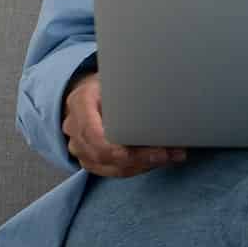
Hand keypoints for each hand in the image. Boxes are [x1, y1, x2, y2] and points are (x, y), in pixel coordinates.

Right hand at [62, 73, 187, 178]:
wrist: (89, 94)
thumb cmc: (107, 83)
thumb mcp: (115, 75)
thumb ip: (128, 83)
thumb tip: (162, 85)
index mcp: (80, 102)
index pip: (91, 132)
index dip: (111, 147)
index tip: (133, 151)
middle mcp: (74, 128)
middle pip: (104, 154)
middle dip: (140, 157)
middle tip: (170, 152)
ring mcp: (79, 147)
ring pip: (111, 167)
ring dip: (144, 164)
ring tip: (173, 155)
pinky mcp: (90, 160)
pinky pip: (114, 171)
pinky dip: (138, 168)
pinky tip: (160, 160)